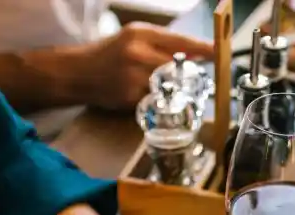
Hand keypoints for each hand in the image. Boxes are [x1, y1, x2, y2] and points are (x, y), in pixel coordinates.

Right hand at [77, 23, 212, 109]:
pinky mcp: (130, 98)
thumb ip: (163, 44)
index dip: (202, 49)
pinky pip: (155, 100)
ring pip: (169, 86)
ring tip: (165, 87)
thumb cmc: (109, 54)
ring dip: (173, 90)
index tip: (219, 53)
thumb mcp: (134, 38)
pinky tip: (144, 94)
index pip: (180, 41)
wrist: (76, 73)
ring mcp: (133, 77)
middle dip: (187, 74)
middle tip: (193, 78)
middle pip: (178, 67)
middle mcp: (137, 53)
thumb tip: (197, 54)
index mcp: (140, 34)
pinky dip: (156, 100)